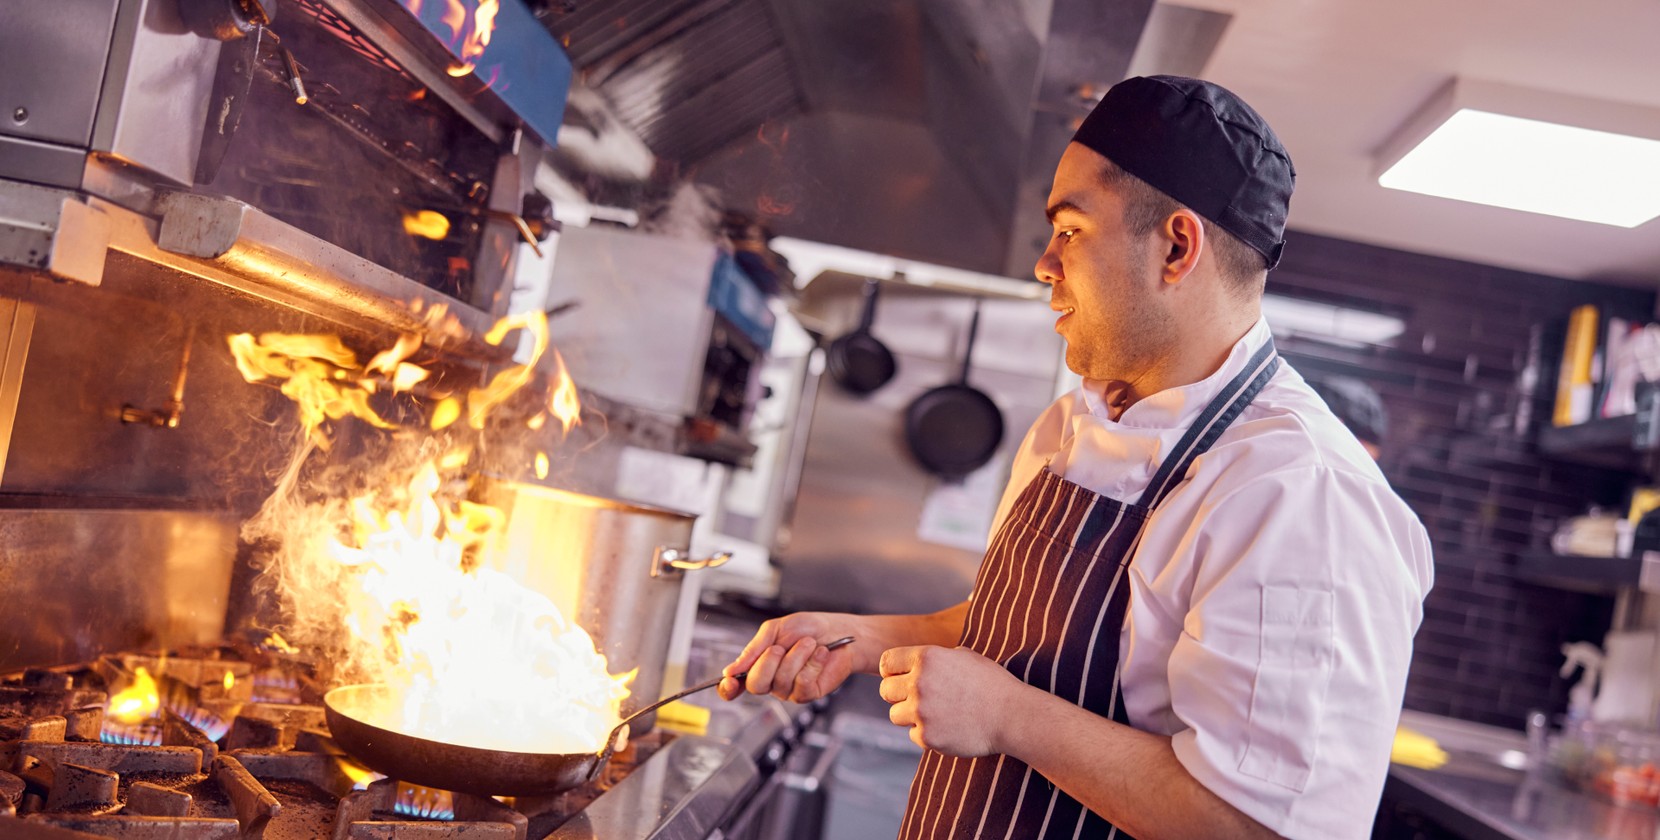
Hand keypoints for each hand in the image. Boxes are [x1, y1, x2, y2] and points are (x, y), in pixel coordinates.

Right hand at [718, 612, 857, 702]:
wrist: (839, 631)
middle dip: (767, 662)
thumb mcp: (775, 630)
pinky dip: (812, 663)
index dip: (728, 688)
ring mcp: (789, 689)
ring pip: (781, 681)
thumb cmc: (807, 628)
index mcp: (758, 665)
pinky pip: (802, 684)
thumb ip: (753, 649)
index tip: (729, 681)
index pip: (735, 686)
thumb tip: (732, 669)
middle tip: (780, 647)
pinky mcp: (809, 693)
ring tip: (809, 643)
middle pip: (755, 685)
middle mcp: (771, 681)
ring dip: (796, 656)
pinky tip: (820, 654)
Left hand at [879, 645, 1025, 755]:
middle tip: (917, 699)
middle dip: (898, 694)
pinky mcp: (927, 737)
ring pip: (895, 715)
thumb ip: (936, 658)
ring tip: (936, 714)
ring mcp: (921, 711)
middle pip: (885, 690)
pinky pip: (913, 735)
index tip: (899, 678)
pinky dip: (927, 734)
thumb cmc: (992, 683)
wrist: (1012, 716)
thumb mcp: (965, 656)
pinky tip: (948, 728)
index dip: (892, 671)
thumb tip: (916, 662)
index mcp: (927, 658)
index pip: (887, 662)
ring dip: (910, 716)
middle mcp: (919, 683)